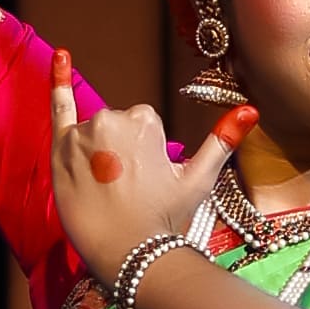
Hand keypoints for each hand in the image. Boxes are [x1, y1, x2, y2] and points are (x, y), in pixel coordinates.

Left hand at [50, 56, 250, 283]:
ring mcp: (82, 133)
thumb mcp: (198, 179)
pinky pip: (59, 107)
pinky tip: (62, 55)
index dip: (147, 153)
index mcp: (144, 120)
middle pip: (117, 125)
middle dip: (122, 152)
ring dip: (98, 153)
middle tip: (127, 189)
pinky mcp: (60, 149)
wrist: (128, 253)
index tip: (147, 180)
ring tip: (106, 189)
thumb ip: (222, 140)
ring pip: (93, 131)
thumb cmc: (165, 218)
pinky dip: (59, 80)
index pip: (143, 124)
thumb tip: (251, 109)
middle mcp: (111, 118)